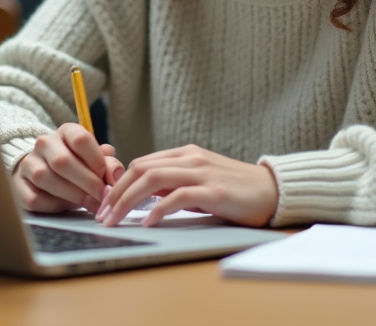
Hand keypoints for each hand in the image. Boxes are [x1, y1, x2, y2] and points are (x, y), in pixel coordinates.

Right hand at [11, 122, 124, 213]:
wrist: (44, 170)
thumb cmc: (78, 165)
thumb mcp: (95, 159)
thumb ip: (108, 164)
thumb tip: (116, 176)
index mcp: (66, 131)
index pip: (80, 139)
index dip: (97, 161)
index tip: (107, 178)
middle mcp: (44, 143)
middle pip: (63, 161)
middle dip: (87, 183)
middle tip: (102, 197)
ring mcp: (29, 163)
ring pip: (46, 179)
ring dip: (72, 195)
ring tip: (89, 204)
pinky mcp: (19, 185)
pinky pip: (35, 198)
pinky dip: (54, 206)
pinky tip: (67, 206)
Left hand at [95, 144, 277, 227]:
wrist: (273, 190)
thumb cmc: (236, 189)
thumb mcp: (201, 181)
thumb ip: (176, 184)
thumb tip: (147, 197)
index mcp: (186, 154)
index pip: (141, 163)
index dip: (118, 183)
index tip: (105, 204)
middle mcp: (191, 159)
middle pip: (141, 169)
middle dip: (115, 193)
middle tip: (102, 215)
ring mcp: (202, 173)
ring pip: (153, 179)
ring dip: (127, 201)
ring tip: (115, 219)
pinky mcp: (213, 191)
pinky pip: (177, 197)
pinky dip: (158, 209)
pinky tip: (147, 222)